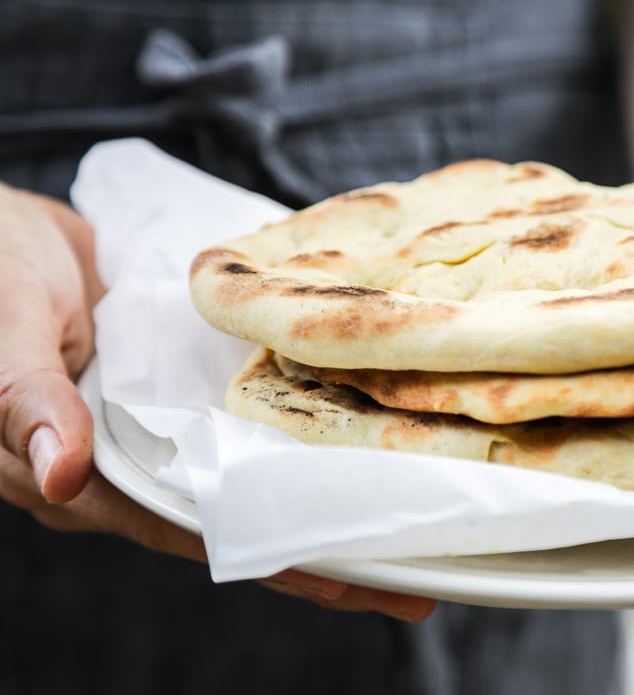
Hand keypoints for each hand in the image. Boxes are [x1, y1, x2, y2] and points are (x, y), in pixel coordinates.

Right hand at [0, 185, 434, 621]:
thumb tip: (60, 477)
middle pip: (241, 515)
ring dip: (319, 487)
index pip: (199, 531)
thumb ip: (28, 400)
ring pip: (251, 471)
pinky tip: (354, 430)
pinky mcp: (178, 388)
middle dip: (323, 541)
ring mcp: (160, 427)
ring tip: (404, 506)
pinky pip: (243, 417)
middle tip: (417, 566)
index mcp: (81, 476)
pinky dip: (294, 428)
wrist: (3, 227)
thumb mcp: (5, 328)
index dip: (279, 558)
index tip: (360, 580)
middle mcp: (130, 465)